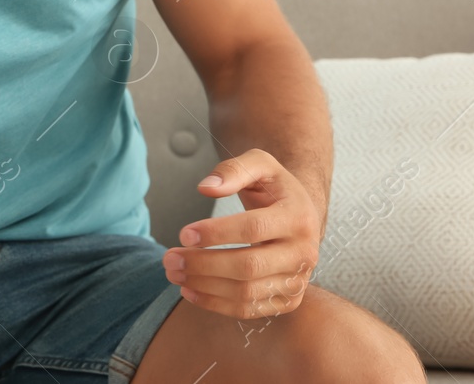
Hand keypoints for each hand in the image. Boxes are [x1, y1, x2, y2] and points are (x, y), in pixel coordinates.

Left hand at [162, 148, 322, 318]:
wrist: (302, 215)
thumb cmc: (274, 188)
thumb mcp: (260, 164)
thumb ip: (233, 169)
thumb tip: (205, 187)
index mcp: (298, 217)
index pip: (253, 229)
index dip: (216, 233)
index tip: (183, 234)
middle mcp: (304, 252)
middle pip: (248, 267)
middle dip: (203, 265)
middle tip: (169, 259)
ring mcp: (299, 280)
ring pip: (247, 293)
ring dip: (204, 286)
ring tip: (174, 274)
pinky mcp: (289, 299)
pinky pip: (250, 309)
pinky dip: (216, 304)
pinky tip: (190, 291)